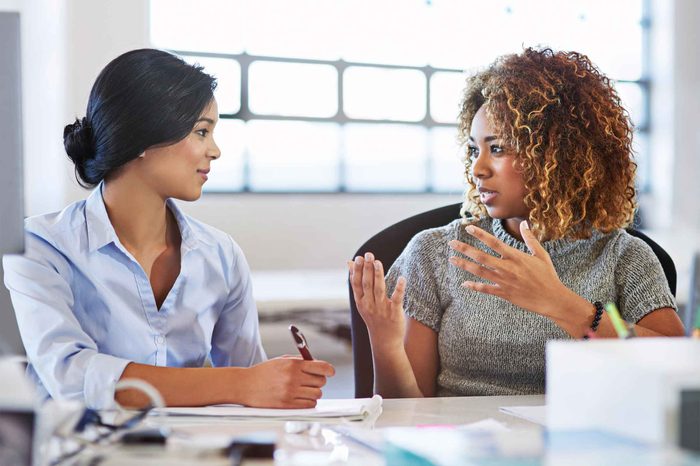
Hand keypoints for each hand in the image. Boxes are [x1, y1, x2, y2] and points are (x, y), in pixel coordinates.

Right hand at [242, 357, 334, 407]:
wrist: (245, 385)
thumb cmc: (264, 372)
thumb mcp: (281, 360)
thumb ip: (300, 361)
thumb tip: (318, 365)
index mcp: (293, 364)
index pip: (321, 367)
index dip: (329, 370)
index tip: (330, 372)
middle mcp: (293, 378)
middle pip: (321, 381)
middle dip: (319, 380)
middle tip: (311, 381)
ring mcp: (290, 392)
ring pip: (317, 394)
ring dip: (313, 392)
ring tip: (304, 390)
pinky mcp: (287, 405)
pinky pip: (309, 405)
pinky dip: (308, 401)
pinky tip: (301, 398)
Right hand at [348, 253, 406, 352]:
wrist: (385, 341)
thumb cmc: (374, 317)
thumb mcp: (362, 301)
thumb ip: (357, 281)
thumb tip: (348, 263)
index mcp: (361, 301)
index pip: (356, 284)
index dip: (356, 270)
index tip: (358, 257)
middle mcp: (369, 304)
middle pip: (367, 284)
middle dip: (367, 269)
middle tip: (368, 254)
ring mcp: (381, 309)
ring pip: (379, 289)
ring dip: (378, 275)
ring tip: (377, 262)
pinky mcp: (394, 313)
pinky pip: (397, 299)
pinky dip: (399, 288)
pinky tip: (402, 278)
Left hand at [447, 221, 570, 317]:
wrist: (552, 298)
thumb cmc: (548, 275)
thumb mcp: (541, 255)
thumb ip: (530, 239)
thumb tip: (524, 223)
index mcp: (515, 257)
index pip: (494, 242)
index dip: (480, 235)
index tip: (468, 228)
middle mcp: (507, 268)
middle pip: (481, 256)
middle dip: (465, 249)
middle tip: (451, 243)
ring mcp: (504, 281)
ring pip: (479, 272)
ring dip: (464, 265)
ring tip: (452, 259)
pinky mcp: (504, 293)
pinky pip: (485, 289)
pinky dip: (474, 286)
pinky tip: (464, 284)